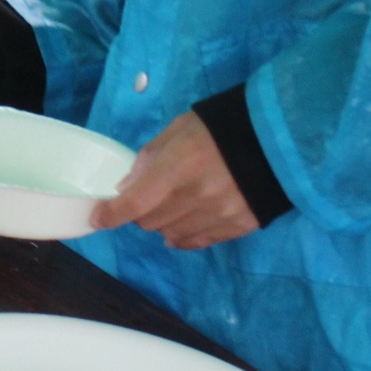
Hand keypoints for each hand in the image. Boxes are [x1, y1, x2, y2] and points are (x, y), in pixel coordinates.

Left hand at [90, 112, 258, 249]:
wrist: (273, 140)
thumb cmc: (216, 129)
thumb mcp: (177, 131)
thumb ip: (149, 159)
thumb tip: (125, 189)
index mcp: (179, 165)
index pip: (137, 202)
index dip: (112, 214)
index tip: (97, 219)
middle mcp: (199, 195)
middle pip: (151, 221)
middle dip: (139, 212)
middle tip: (145, 197)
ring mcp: (221, 214)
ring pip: (172, 234)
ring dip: (162, 223)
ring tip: (170, 205)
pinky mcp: (239, 226)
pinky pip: (199, 241)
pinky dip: (184, 235)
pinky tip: (182, 225)